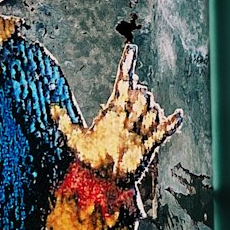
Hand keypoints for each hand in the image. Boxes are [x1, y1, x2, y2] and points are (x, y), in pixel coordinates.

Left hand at [50, 44, 181, 183]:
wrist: (102, 181)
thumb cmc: (88, 160)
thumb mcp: (73, 138)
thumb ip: (64, 121)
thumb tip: (51, 106)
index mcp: (113, 110)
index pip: (123, 81)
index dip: (127, 64)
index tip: (130, 48)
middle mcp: (129, 117)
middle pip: (140, 93)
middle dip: (138, 96)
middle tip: (128, 113)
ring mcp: (141, 129)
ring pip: (152, 109)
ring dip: (147, 114)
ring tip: (136, 128)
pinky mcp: (150, 144)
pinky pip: (164, 130)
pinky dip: (172, 122)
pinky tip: (178, 115)